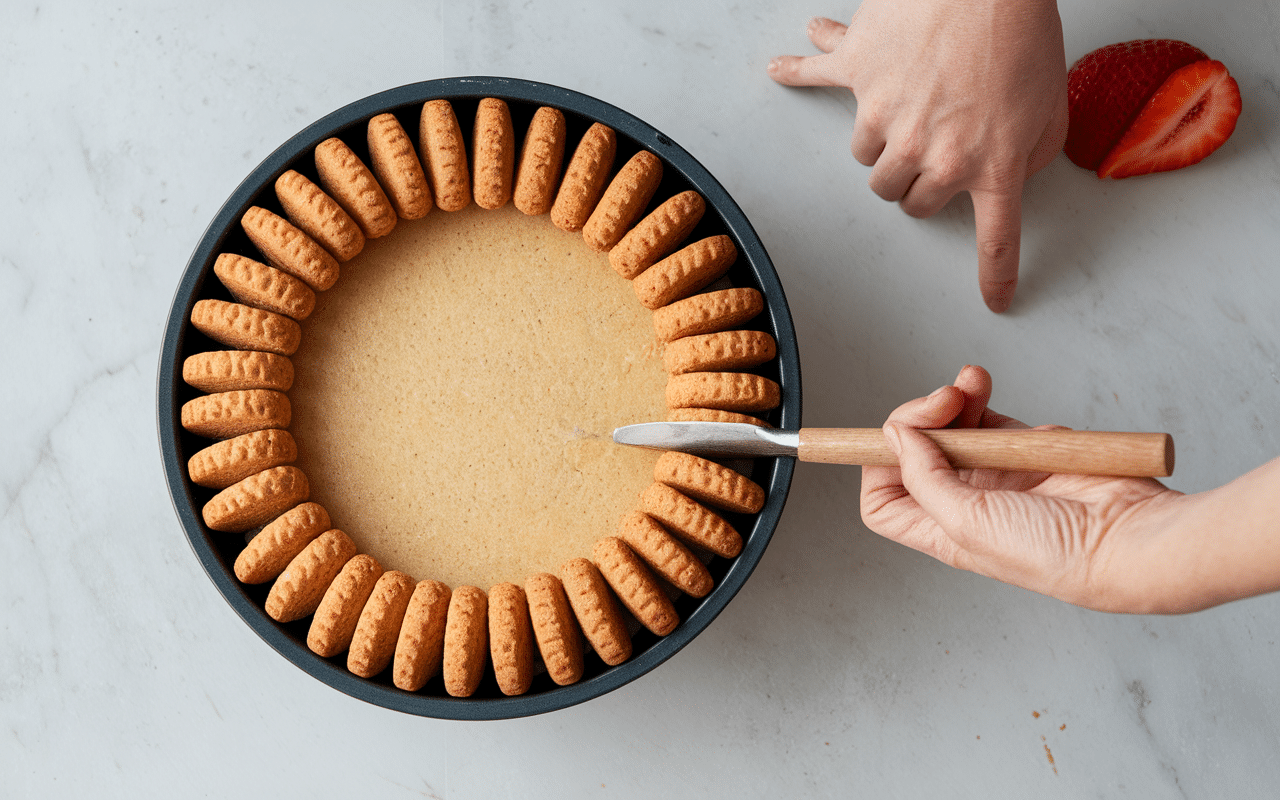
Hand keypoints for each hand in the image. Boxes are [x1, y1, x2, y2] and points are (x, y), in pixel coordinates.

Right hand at [768, 1, 1068, 311]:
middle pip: (907, 200)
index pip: (995, 239)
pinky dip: (799, 69)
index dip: (996, 275)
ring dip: (884, 141)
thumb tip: (1013, 172)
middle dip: (919, 183)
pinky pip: (819, 75)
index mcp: (988, 165)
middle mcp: (932, 155)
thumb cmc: (1023, 36)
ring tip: (911, 100)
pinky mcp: (861, 74)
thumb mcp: (1054, 105)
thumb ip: (1036, 152)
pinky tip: (781, 67)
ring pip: (870, 157)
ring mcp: (888, 119)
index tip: (994, 302)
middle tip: (935, 150)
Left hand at [859, 365, 1192, 612]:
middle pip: (912, 452)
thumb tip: (893, 437)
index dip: (876, 466)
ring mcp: (994, 474)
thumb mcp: (970, 522)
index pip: (882, 501)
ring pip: (949, 427)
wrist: (1129, 536)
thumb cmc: (1055, 553)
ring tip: (967, 384)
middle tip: (942, 401)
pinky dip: (978, 395)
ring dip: (949, 399)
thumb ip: (924, 478)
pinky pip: (987, 414)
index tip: (893, 439)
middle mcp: (963, 502)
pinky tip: (981, 385)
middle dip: (918, 418)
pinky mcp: (1024, 449)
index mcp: (940, 530)